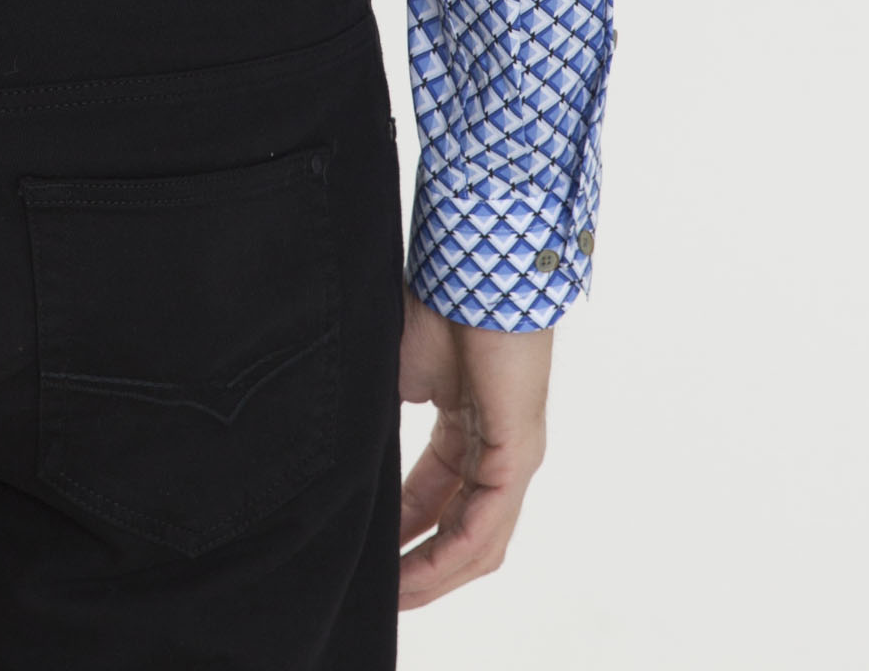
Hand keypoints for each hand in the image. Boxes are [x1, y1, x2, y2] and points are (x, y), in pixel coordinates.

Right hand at [396, 289, 551, 608]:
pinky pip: (485, 524)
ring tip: (394, 596)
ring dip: (434, 574)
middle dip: (420, 567)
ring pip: (476, 540)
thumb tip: (349, 450)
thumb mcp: (397, 375)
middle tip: (380, 592)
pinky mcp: (518, 455)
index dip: (402, 533)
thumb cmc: (437, 304)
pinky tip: (417, 574)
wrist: (470, 271)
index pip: (437, 499)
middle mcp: (498, 450)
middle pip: (460, 530)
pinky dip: (449, 554)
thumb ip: (383, 418)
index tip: (368, 555)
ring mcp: (513, 456)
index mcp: (468, 426)